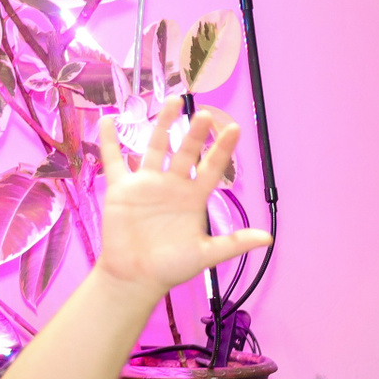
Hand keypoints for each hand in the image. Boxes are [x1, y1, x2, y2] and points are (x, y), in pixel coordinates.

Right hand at [94, 97, 271, 303]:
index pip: (212, 168)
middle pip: (186, 152)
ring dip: (164, 125)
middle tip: (205, 114)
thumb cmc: (170, 267)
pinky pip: (114, 160)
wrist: (136, 277)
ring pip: (156, 147)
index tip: (234, 129)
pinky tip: (109, 120)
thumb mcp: (205, 254)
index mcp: (193, 198)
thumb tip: (268, 238)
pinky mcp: (122, 188)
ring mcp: (147, 183)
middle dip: (196, 134)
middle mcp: (172, 185)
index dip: (222, 149)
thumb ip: (234, 243)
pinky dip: (109, 141)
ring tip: (173, 102)